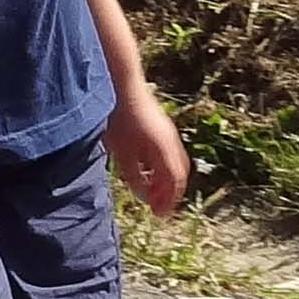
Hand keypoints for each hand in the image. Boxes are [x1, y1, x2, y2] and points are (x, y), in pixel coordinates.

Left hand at [108, 91, 189, 216]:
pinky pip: (169, 152)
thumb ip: (134, 176)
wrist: (121, 84)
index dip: (168, 200)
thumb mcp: (123, 152)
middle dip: (170, 192)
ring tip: (151, 189)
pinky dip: (162, 166)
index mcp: (164, 150)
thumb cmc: (119, 119)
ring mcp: (168, 132)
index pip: (174, 182)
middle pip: (179, 173)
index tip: (159, 214)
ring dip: (166, 179)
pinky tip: (146, 169)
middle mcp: (171, 141)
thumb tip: (145, 195)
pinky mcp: (161, 126)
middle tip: (156, 206)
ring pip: (175, 163)